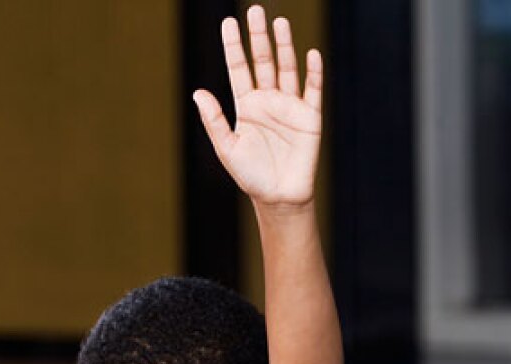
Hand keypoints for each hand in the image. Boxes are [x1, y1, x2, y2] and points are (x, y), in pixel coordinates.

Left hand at [193, 5, 322, 207]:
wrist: (278, 198)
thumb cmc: (251, 175)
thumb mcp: (227, 148)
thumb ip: (214, 120)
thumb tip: (198, 91)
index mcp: (246, 105)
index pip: (239, 68)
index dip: (234, 46)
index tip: (228, 22)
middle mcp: (268, 100)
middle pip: (263, 61)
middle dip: (259, 37)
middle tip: (255, 10)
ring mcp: (290, 106)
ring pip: (287, 68)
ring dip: (284, 46)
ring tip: (279, 23)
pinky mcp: (309, 117)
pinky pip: (312, 90)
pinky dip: (313, 73)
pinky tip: (310, 54)